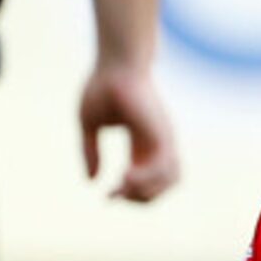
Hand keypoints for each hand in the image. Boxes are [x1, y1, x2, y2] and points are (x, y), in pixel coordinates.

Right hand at [78, 61, 178, 202]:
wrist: (116, 62)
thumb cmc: (103, 86)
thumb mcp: (89, 125)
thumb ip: (90, 152)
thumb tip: (90, 181)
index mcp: (143, 141)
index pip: (147, 178)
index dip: (129, 194)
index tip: (107, 197)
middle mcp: (158, 142)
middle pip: (162, 184)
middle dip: (139, 198)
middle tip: (115, 196)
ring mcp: (164, 138)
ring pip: (170, 179)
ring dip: (146, 191)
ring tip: (123, 187)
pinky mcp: (163, 133)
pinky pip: (164, 166)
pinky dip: (147, 178)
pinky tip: (125, 177)